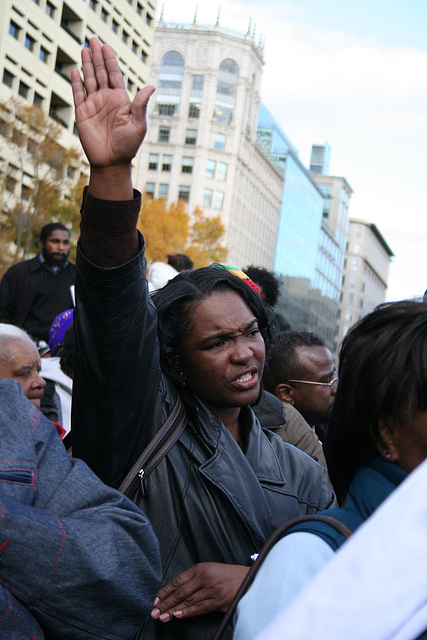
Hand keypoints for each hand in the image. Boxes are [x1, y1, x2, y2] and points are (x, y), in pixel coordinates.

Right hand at [71, 38, 154, 168]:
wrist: (112, 162)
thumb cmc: (128, 146)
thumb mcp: (138, 125)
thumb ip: (141, 105)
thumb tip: (152, 86)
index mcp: (121, 100)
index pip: (114, 75)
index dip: (110, 61)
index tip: (106, 46)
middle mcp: (106, 100)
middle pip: (100, 73)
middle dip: (97, 56)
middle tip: (93, 39)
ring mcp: (94, 106)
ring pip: (89, 80)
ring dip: (86, 65)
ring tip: (84, 49)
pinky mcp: (82, 114)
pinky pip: (78, 95)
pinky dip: (76, 83)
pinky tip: (76, 70)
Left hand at [151, 562, 249, 621]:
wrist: (249, 578)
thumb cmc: (228, 575)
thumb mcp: (210, 570)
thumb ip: (195, 579)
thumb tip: (176, 593)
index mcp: (200, 568)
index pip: (178, 580)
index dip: (165, 591)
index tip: (155, 600)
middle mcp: (204, 577)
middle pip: (180, 592)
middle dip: (165, 602)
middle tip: (154, 612)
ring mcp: (212, 588)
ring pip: (188, 601)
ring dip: (173, 610)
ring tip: (163, 617)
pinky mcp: (219, 600)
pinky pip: (200, 607)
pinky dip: (188, 612)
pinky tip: (178, 616)